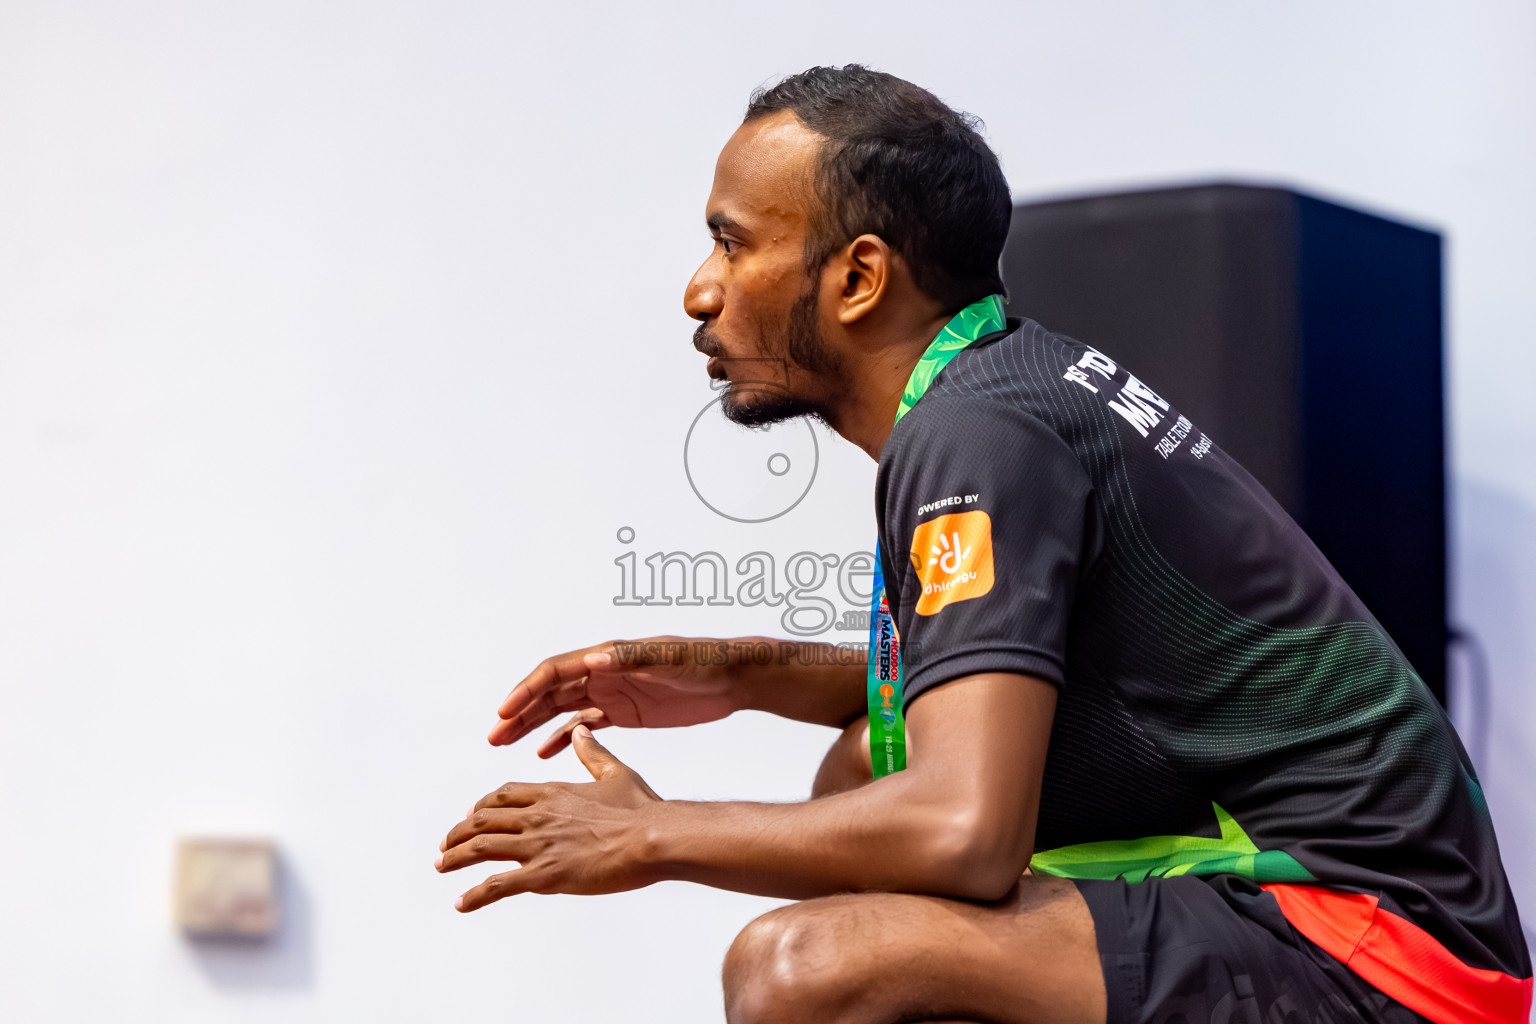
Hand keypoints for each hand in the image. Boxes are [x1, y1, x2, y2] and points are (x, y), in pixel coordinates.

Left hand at [437, 725, 662, 910]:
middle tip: (446, 846)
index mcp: (553, 792)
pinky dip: (475, 896)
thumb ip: (593, 754)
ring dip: (454, 858)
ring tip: (441, 867)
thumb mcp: (615, 773)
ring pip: (480, 848)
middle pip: (482, 820)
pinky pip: (497, 885)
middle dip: (458, 833)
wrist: (652, 837)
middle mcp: (538, 816)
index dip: (482, 806)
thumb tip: (582, 731)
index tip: (471, 815)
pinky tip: (462, 903)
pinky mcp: (544, 874)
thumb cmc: (641, 809)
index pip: (503, 796)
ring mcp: (538, 845)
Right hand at [489, 637, 743, 755]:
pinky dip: (563, 738)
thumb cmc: (702, 662)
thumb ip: (631, 658)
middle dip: (520, 712)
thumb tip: (593, 658)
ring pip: (561, 709)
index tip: (505, 712)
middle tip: (494, 735)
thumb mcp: (668, 659)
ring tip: (505, 744)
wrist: (731, 678)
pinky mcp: (624, 712)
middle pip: (550, 692)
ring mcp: (612, 693)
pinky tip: (545, 754)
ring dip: (533, 725)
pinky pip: (584, 725)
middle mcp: (603, 672)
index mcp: (607, 657)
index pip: (555, 671)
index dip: (527, 690)